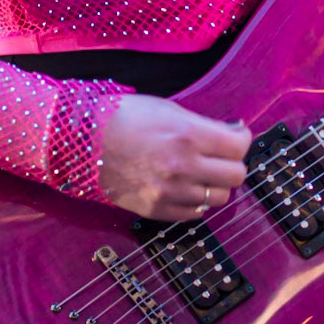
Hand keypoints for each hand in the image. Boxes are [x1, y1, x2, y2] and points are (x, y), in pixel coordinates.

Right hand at [99, 95, 250, 220]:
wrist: (82, 142)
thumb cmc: (124, 118)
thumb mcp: (168, 110)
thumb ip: (204, 125)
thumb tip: (235, 134)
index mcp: (188, 135)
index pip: (238, 147)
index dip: (241, 141)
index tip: (235, 138)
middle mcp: (183, 166)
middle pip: (236, 175)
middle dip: (232, 164)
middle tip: (221, 157)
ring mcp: (170, 192)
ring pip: (219, 198)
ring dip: (216, 185)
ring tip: (202, 173)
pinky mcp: (156, 210)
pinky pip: (195, 214)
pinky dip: (196, 202)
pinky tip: (186, 187)